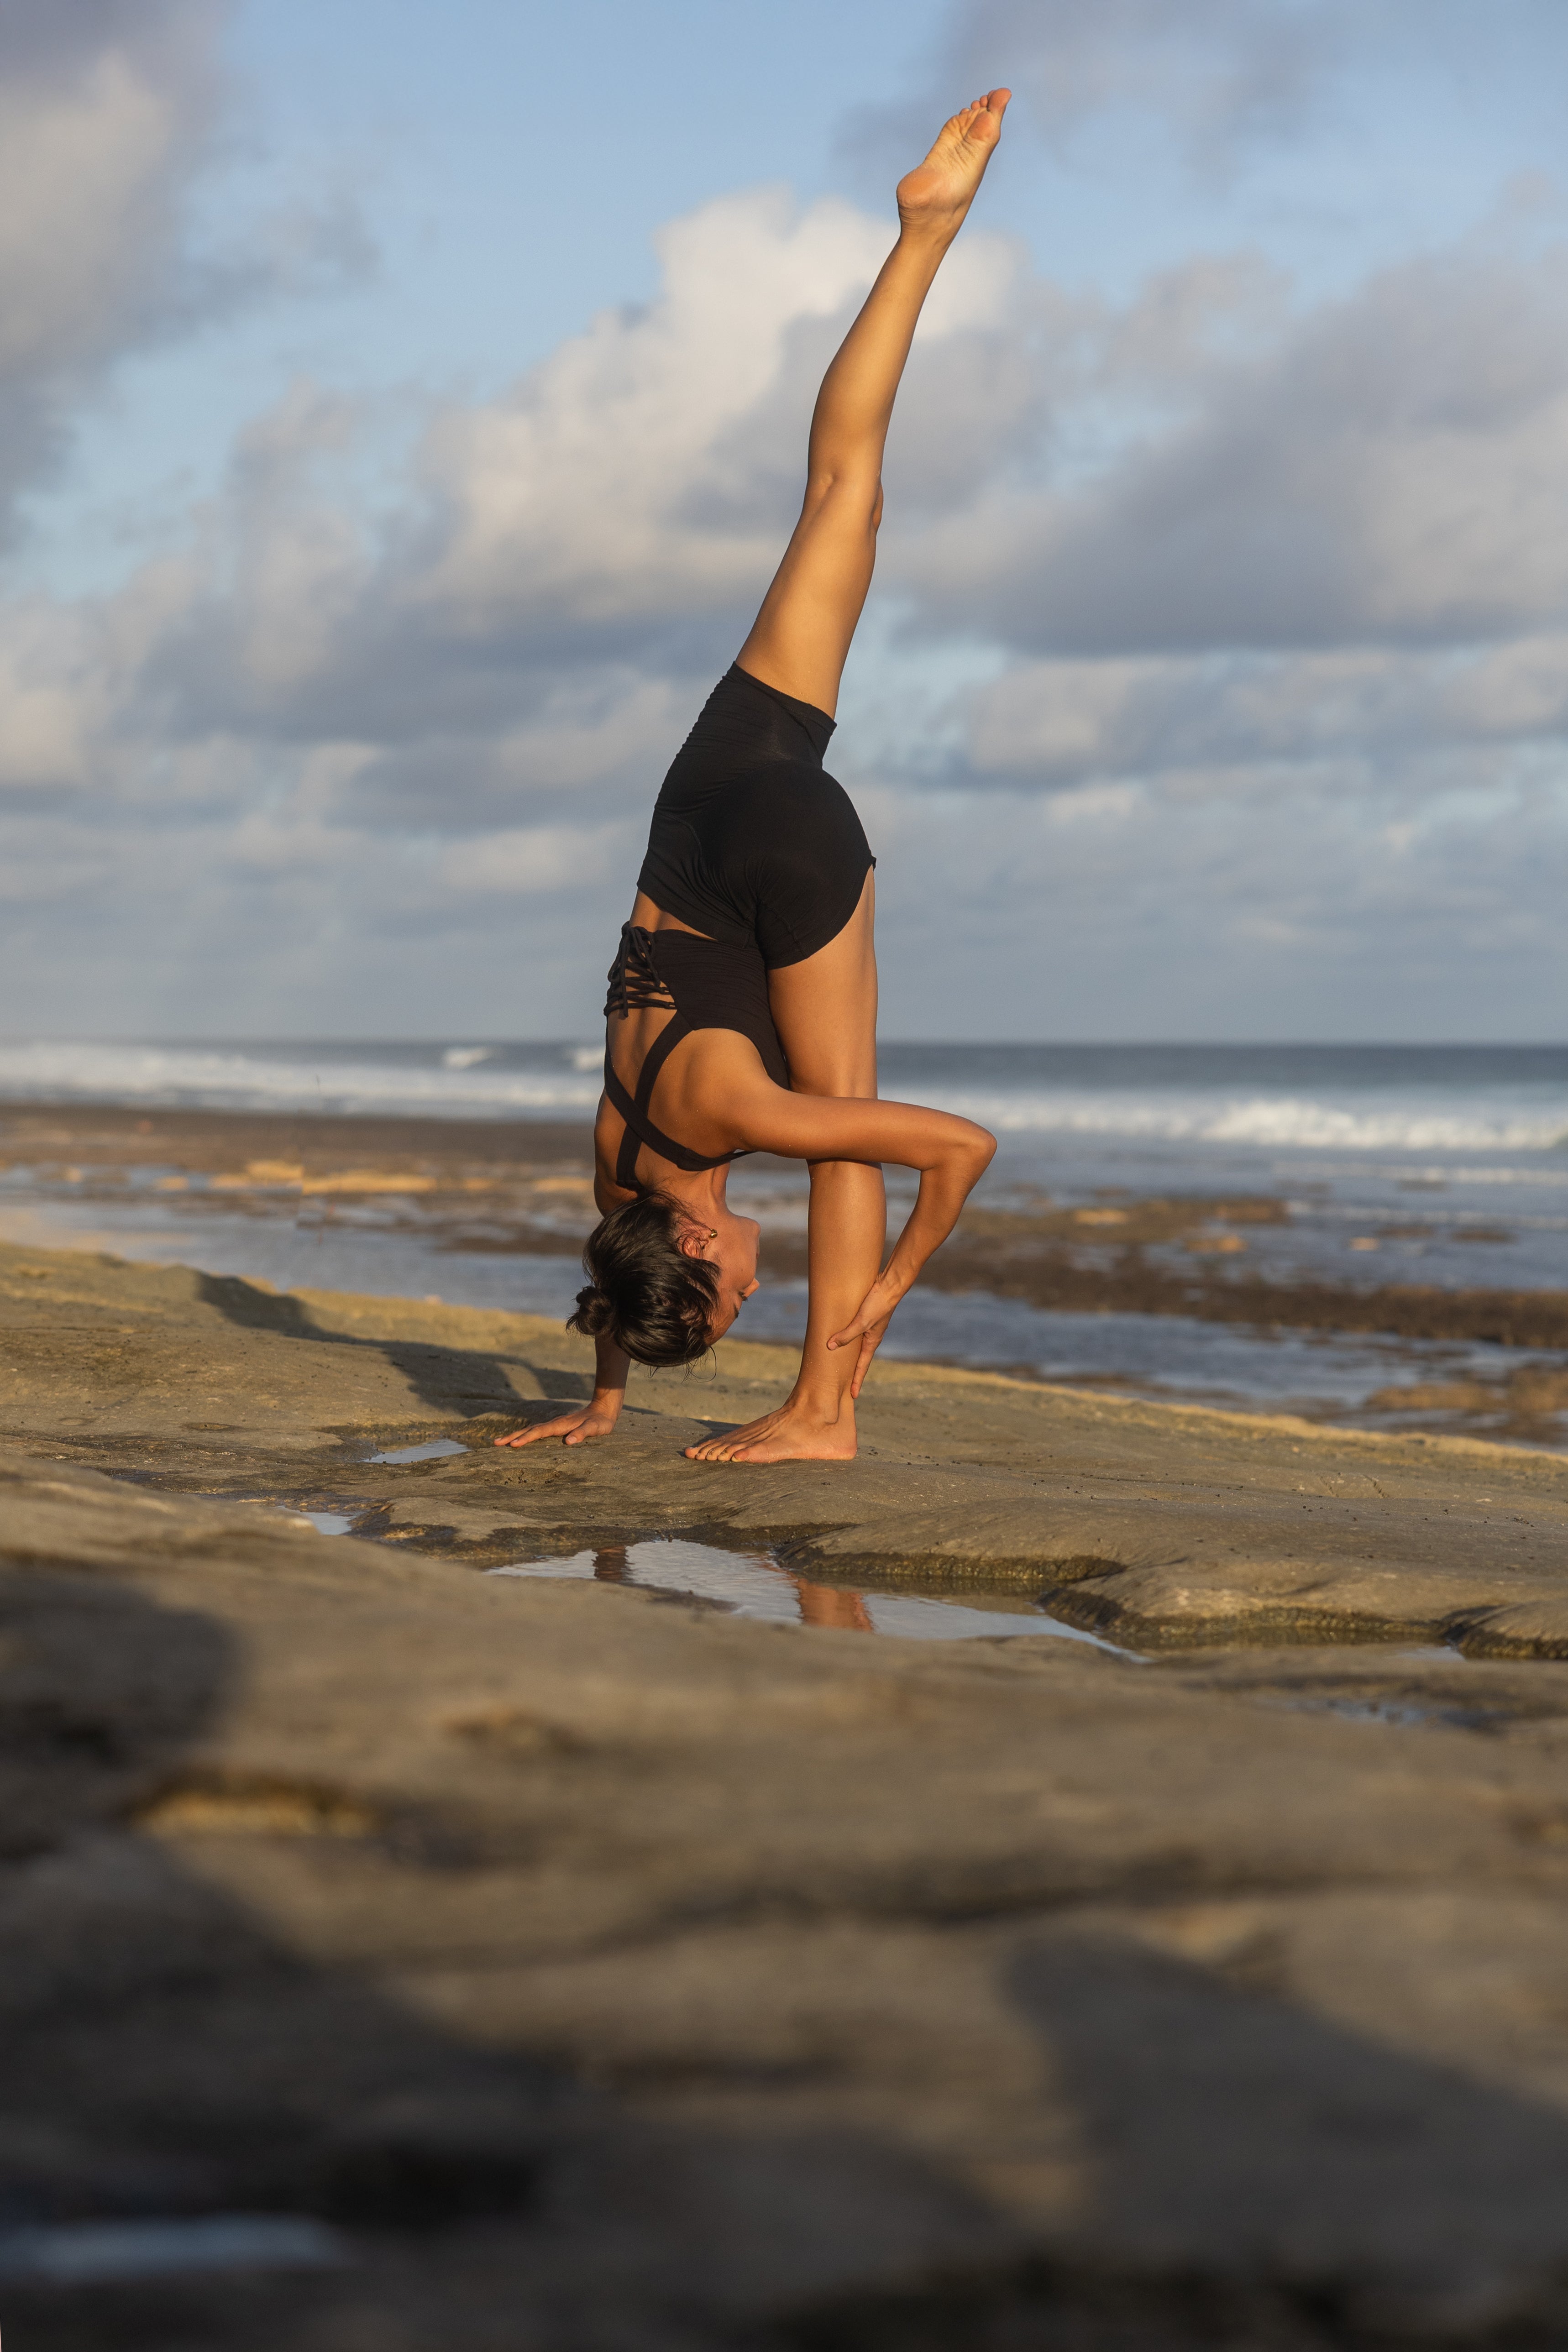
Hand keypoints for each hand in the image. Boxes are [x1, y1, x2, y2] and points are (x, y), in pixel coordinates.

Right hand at [494, 1399, 620, 1448]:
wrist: (603, 1409)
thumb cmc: (600, 1422)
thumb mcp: (595, 1429)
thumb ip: (583, 1433)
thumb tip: (569, 1442)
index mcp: (560, 1425)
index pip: (539, 1432)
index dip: (526, 1439)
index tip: (512, 1445)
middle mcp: (554, 1424)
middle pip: (529, 1430)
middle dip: (512, 1437)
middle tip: (495, 1444)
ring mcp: (554, 1425)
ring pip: (531, 1430)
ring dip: (516, 1436)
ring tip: (500, 1442)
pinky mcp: (556, 1428)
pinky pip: (537, 1432)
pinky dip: (525, 1436)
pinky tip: (520, 1440)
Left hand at [825, 1270, 904, 1399]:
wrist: (890, 1285)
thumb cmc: (878, 1304)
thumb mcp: (861, 1321)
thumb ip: (846, 1334)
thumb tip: (829, 1347)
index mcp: (872, 1342)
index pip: (862, 1366)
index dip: (856, 1381)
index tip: (853, 1395)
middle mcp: (871, 1337)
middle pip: (859, 1358)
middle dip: (852, 1372)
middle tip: (844, 1384)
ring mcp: (868, 1327)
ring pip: (855, 1344)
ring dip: (848, 1354)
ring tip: (838, 1362)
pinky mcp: (864, 1316)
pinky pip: (853, 1330)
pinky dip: (846, 1337)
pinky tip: (838, 1335)